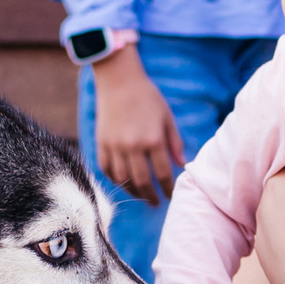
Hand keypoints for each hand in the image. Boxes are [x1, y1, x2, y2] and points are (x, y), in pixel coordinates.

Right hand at [92, 46, 184, 204]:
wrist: (119, 80)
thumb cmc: (147, 97)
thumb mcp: (167, 117)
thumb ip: (175, 142)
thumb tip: (183, 165)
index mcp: (153, 140)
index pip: (162, 174)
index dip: (167, 188)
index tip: (171, 195)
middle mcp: (133, 146)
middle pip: (142, 182)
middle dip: (151, 196)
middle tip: (156, 202)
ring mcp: (115, 146)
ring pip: (123, 179)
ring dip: (133, 191)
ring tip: (141, 195)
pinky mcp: (101, 143)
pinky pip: (106, 169)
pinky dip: (115, 179)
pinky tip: (123, 182)